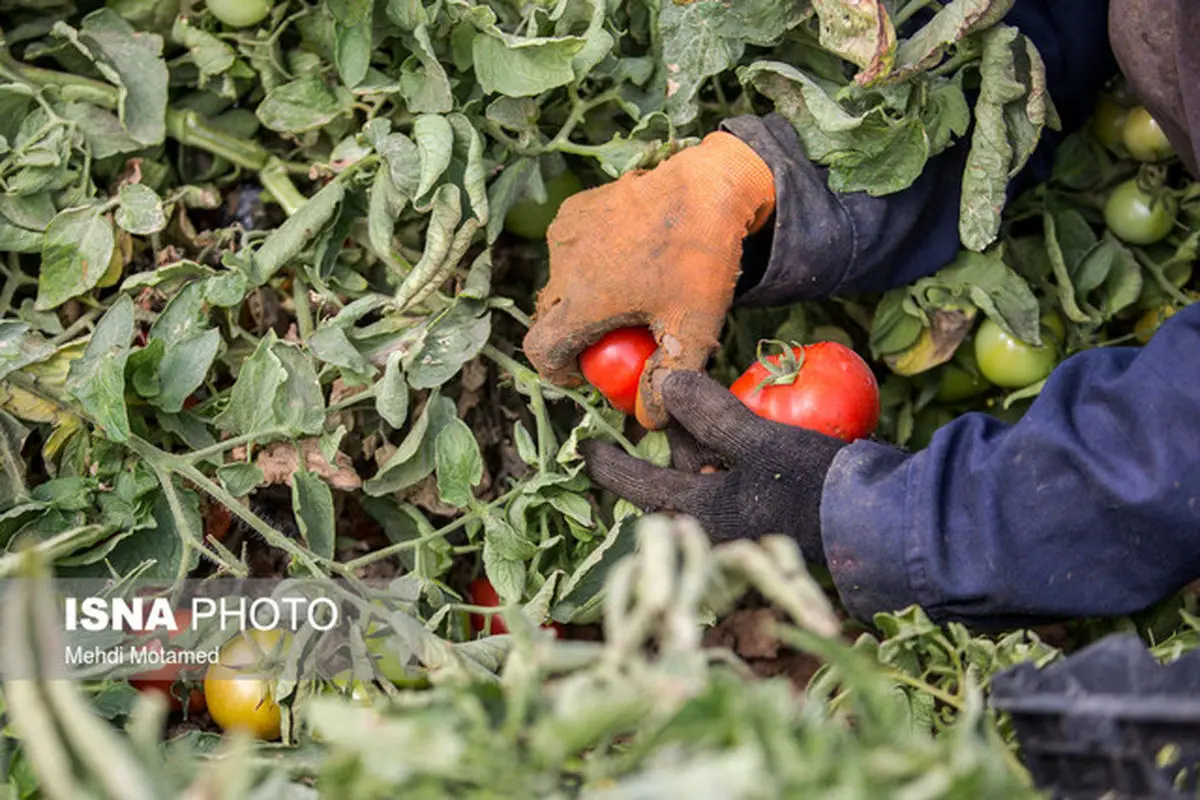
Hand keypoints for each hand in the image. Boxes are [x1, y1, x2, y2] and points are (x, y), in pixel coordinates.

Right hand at [522, 132, 775, 429]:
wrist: (709, 184)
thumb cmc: (700, 259)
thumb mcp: (693, 328)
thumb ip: (668, 379)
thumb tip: (648, 419)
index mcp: (582, 299)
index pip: (541, 350)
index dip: (557, 371)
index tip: (584, 372)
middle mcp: (562, 266)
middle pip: (550, 318)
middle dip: (574, 335)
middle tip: (615, 337)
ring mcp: (565, 233)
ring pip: (561, 283)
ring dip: (582, 297)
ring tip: (628, 293)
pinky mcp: (575, 209)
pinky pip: (569, 251)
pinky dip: (587, 263)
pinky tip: (626, 257)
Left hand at [579, 371, 844, 564]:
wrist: (882, 525)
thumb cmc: (813, 487)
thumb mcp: (758, 441)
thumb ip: (710, 414)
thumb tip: (666, 385)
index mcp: (700, 517)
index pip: (641, 484)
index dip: (611, 464)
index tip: (587, 451)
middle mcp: (716, 529)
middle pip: (679, 475)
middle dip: (678, 437)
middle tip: (678, 396)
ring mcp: (745, 527)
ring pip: (710, 477)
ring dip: (709, 443)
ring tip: (717, 405)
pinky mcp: (774, 520)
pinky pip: (739, 484)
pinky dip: (736, 458)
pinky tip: (751, 432)